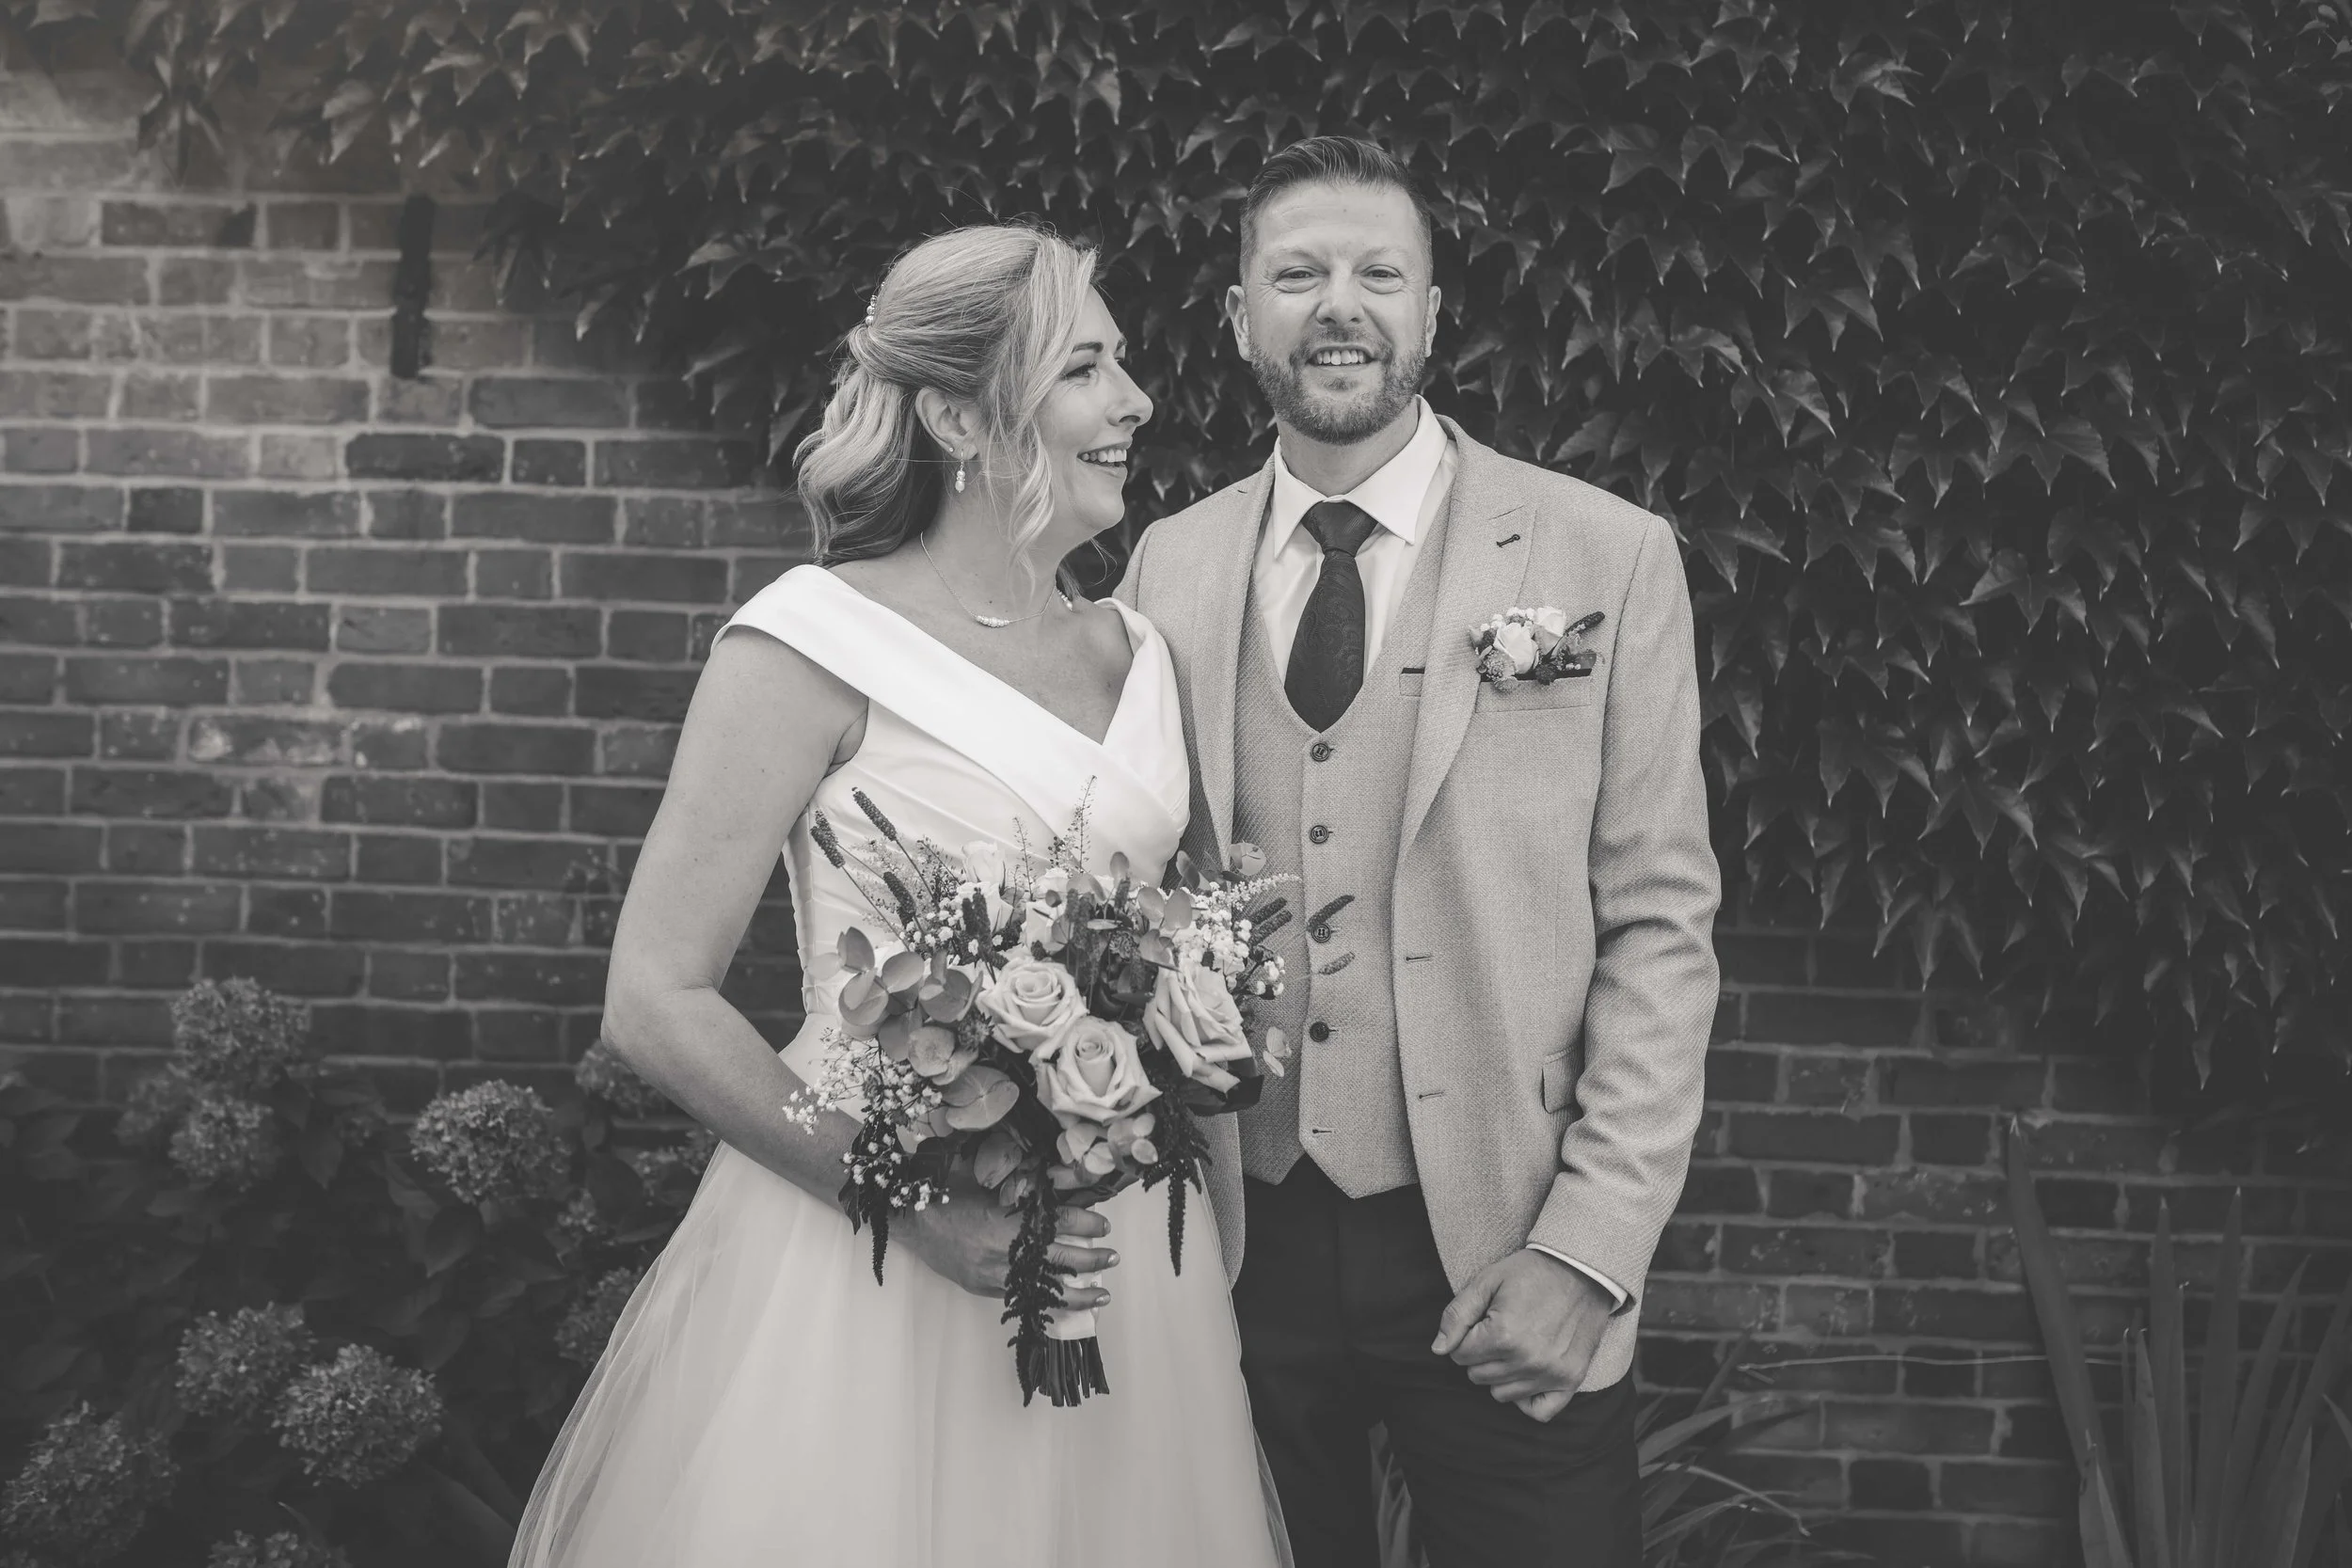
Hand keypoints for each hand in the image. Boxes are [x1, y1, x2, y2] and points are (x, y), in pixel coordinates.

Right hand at [899, 1189, 1116, 1309]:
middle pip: (1055, 1258)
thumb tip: (1068, 1176)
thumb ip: (1027, 1180)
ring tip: (1102, 1295)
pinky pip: (1021, 1298)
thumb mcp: (989, 1175)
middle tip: (1112, 1258)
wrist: (911, 1219)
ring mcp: (992, 1273)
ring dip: (1076, 1293)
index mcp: (1004, 1217)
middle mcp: (1001, 1249)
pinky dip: (1046, 1304)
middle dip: (1089, 1260)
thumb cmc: (948, 1191)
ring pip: (1042, 1288)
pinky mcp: (984, 1286)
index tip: (1103, 1223)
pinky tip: (1066, 1307)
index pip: (1055, 1222)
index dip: (1083, 1224)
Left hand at [1430, 1248, 1611, 1422]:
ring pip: (1501, 1394)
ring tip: (1514, 1346)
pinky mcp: (1571, 1380)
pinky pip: (1539, 1412)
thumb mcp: (1487, 1281)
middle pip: (1477, 1376)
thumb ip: (1457, 1315)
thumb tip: (1438, 1350)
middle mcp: (1527, 1360)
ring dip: (1500, 1374)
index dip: (1465, 1337)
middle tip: (1499, 1330)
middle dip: (1480, 1355)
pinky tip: (1526, 1375)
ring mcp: (1551, 1373)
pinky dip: (1527, 1399)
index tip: (1482, 1320)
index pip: (1459, 1355)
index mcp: (1503, 1335)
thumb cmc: (1531, 1273)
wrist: (1583, 1270)